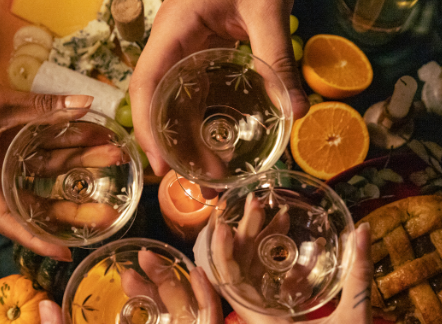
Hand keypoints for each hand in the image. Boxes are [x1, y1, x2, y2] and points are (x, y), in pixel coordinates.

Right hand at [0, 56, 93, 260]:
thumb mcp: (0, 104)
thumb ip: (44, 108)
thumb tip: (85, 103)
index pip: (11, 222)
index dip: (38, 241)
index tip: (66, 253)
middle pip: (37, 201)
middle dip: (74, 205)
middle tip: (109, 211)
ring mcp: (3, 158)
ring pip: (47, 170)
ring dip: (79, 163)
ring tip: (113, 156)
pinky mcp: (10, 139)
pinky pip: (43, 146)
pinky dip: (66, 142)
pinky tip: (93, 136)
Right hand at [130, 0, 309, 176]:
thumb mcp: (267, 9)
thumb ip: (277, 57)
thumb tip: (297, 111)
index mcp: (173, 31)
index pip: (145, 84)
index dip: (148, 128)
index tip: (162, 166)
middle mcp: (173, 44)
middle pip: (160, 103)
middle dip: (175, 148)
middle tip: (201, 188)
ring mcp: (188, 50)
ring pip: (178, 103)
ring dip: (192, 142)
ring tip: (215, 179)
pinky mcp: (207, 52)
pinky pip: (199, 94)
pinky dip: (208, 123)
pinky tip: (224, 148)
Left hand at [212, 221, 404, 323]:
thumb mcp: (356, 320)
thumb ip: (358, 274)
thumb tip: (362, 230)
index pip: (230, 285)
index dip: (223, 252)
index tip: (221, 221)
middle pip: (242, 278)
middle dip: (246, 240)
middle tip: (255, 206)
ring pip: (259, 285)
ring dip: (265, 253)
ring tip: (274, 217)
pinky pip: (278, 297)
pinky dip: (285, 274)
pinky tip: (303, 253)